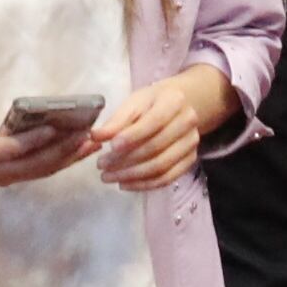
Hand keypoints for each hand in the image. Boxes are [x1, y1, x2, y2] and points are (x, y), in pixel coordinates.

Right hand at [0, 78, 101, 188]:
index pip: (16, 148)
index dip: (38, 140)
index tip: (60, 129)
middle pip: (38, 165)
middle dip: (65, 151)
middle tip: (90, 137)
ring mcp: (3, 178)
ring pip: (41, 172)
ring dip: (67, 160)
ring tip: (91, 146)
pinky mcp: (6, 179)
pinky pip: (36, 173)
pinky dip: (57, 164)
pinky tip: (73, 154)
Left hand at [90, 65, 230, 191]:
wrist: (181, 107)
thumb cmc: (152, 103)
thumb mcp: (134, 103)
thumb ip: (116, 120)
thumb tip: (95, 137)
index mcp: (173, 102)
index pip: (154, 122)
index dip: (132, 136)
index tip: (110, 146)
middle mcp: (187, 123)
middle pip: (156, 147)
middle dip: (126, 160)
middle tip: (102, 165)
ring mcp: (191, 144)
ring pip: (160, 167)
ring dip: (131, 176)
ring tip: (108, 176)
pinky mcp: (190, 161)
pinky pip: (166, 179)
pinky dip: (143, 184)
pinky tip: (124, 184)